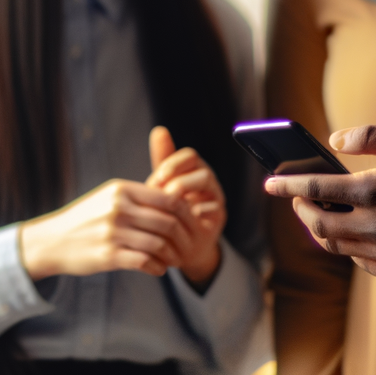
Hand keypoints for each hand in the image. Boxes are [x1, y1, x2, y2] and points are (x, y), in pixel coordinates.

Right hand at [18, 178, 196, 279]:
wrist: (52, 240)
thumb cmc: (84, 219)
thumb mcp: (107, 197)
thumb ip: (136, 197)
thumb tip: (174, 201)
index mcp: (121, 189)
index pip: (167, 197)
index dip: (185, 211)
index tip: (189, 223)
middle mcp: (118, 208)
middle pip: (167, 221)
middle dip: (182, 237)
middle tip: (186, 246)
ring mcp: (113, 232)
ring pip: (158, 243)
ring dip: (172, 255)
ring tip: (174, 260)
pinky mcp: (108, 255)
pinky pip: (144, 262)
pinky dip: (157, 267)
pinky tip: (158, 269)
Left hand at [145, 126, 224, 287]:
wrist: (179, 244)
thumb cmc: (168, 209)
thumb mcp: (160, 186)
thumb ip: (161, 160)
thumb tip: (159, 130)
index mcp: (193, 169)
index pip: (189, 156)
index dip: (173, 164)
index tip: (157, 179)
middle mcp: (207, 181)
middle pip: (201, 169)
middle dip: (179, 180)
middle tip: (162, 193)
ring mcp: (215, 198)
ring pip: (208, 186)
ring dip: (187, 192)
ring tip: (170, 203)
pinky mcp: (218, 218)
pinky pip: (214, 209)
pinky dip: (198, 212)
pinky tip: (183, 218)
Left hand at [262, 107, 375, 283]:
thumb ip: (373, 136)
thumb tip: (334, 141)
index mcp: (374, 191)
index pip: (312, 189)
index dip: (286, 184)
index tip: (270, 181)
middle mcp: (375, 227)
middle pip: (318, 223)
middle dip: (300, 209)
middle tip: (296, 197)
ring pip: (337, 246)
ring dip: (321, 229)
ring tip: (319, 214)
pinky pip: (361, 262)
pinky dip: (348, 247)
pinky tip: (352, 233)